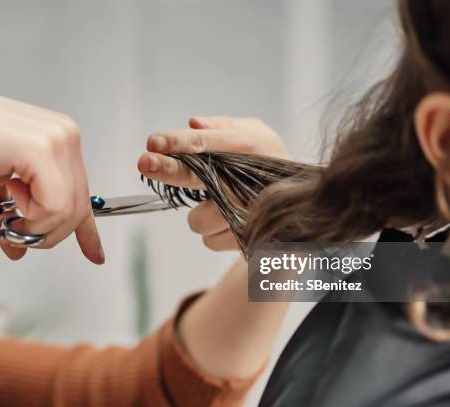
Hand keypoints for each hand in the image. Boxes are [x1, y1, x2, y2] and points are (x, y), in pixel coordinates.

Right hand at [0, 77, 102, 262]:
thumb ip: (14, 215)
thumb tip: (18, 250)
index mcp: (60, 139)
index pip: (83, 193)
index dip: (88, 230)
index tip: (95, 255)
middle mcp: (66, 135)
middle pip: (78, 208)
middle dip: (46, 233)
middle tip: (13, 232)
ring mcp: (57, 138)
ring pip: (68, 211)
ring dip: (33, 226)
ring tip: (5, 210)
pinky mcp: (41, 148)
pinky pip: (54, 205)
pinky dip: (30, 216)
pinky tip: (7, 191)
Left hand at [138, 116, 289, 250]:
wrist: (304, 205)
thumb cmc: (267, 162)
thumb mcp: (254, 134)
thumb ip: (222, 127)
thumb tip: (193, 123)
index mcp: (251, 146)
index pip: (207, 142)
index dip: (178, 142)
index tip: (153, 142)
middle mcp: (250, 179)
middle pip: (199, 176)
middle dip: (169, 170)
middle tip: (145, 162)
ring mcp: (251, 212)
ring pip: (199, 219)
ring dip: (200, 215)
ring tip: (219, 207)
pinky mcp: (249, 240)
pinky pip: (210, 240)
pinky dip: (213, 233)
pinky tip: (229, 223)